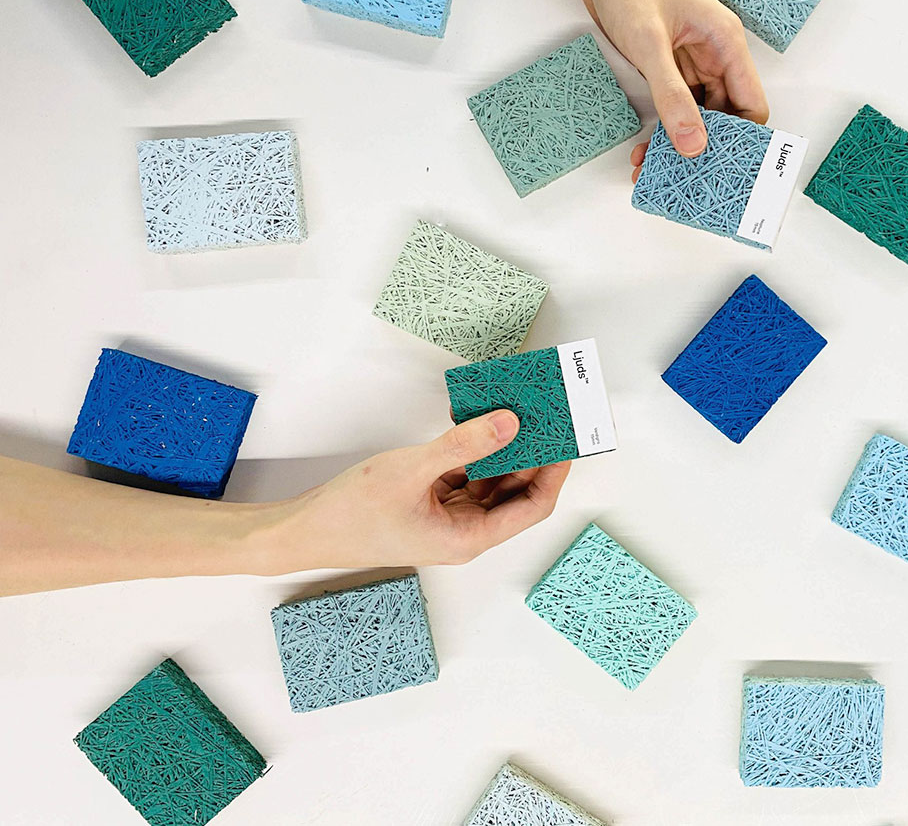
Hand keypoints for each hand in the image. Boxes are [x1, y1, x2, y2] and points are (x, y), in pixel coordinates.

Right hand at [0, 411, 568, 594]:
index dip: (554, 472)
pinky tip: (476, 422)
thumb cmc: (349, 514)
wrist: (301, 532)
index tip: (565, 438)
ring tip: (516, 411)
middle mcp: (466, 532)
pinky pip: (466, 477)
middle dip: (532, 455)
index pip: (532, 506)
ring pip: (492, 483)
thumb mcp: (411, 470)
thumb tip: (510, 423)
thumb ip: (464, 444)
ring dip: (503, 450)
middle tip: (546, 414)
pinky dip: (475, 452)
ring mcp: (449, 520)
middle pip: (516, 492)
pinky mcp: (431, 506)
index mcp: (469, 538)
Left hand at [575, 0, 768, 180]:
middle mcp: (714, 58)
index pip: (751, 106)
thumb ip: (671, 95)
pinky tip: (647, 149)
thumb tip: (692, 142)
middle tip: (686, 178)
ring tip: (655, 169)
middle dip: (705, 149)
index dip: (742, 140)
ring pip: (698, 118)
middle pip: (725, 118)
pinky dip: (664, 132)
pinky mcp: (669, 71)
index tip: (723, 169)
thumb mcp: (649, 43)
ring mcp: (691, 66)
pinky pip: (676, 110)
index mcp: (725, 44)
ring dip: (679, 145)